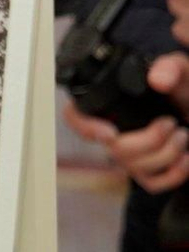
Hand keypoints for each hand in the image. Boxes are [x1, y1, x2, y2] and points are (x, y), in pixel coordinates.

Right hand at [64, 51, 188, 193]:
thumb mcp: (180, 70)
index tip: (110, 132)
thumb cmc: (182, 89)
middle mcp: (112, 131)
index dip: (84, 127)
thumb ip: (170, 67)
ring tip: (182, 134)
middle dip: (148, 140)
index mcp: (107, 104)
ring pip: (135, 168)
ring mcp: (129, 156)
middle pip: (113, 149)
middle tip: (169, 123)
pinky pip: (153, 184)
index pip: (74, 117)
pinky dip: (174, 172)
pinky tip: (186, 157)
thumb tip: (157, 80)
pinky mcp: (149, 174)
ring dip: (166, 153)